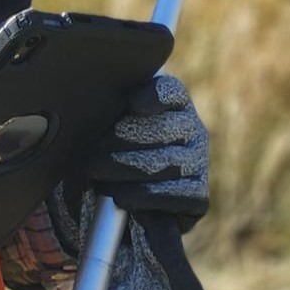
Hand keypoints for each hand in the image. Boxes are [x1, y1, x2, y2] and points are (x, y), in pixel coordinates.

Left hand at [78, 73, 210, 227]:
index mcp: (173, 103)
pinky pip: (179, 195)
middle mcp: (192, 129)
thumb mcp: (107, 123)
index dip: (153, 96)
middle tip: (93, 154)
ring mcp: (198, 163)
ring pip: (167, 163)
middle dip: (123, 141)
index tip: (132, 104)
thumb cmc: (111, 148)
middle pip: (163, 129)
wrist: (125, 197)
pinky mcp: (198, 197)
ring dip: (127, 170)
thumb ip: (107, 107)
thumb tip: (91, 100)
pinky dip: (147, 197)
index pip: (170, 92)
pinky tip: (122, 198)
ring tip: (98, 177)